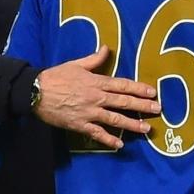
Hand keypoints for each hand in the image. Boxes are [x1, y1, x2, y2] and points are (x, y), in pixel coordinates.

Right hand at [34, 46, 159, 148]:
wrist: (36, 92)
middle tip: (158, 109)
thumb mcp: (76, 64)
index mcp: (96, 82)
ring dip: (132, 124)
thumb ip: (94, 59)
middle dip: (142, 106)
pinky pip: (97, 133)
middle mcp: (96, 97)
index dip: (139, 89)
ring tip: (146, 128)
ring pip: (115, 119)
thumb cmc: (56, 76)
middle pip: (123, 102)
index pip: (122, 85)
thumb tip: (107, 48)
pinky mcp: (80, 124)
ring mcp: (89, 112)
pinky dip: (108, 139)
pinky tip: (120, 145)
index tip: (152, 92)